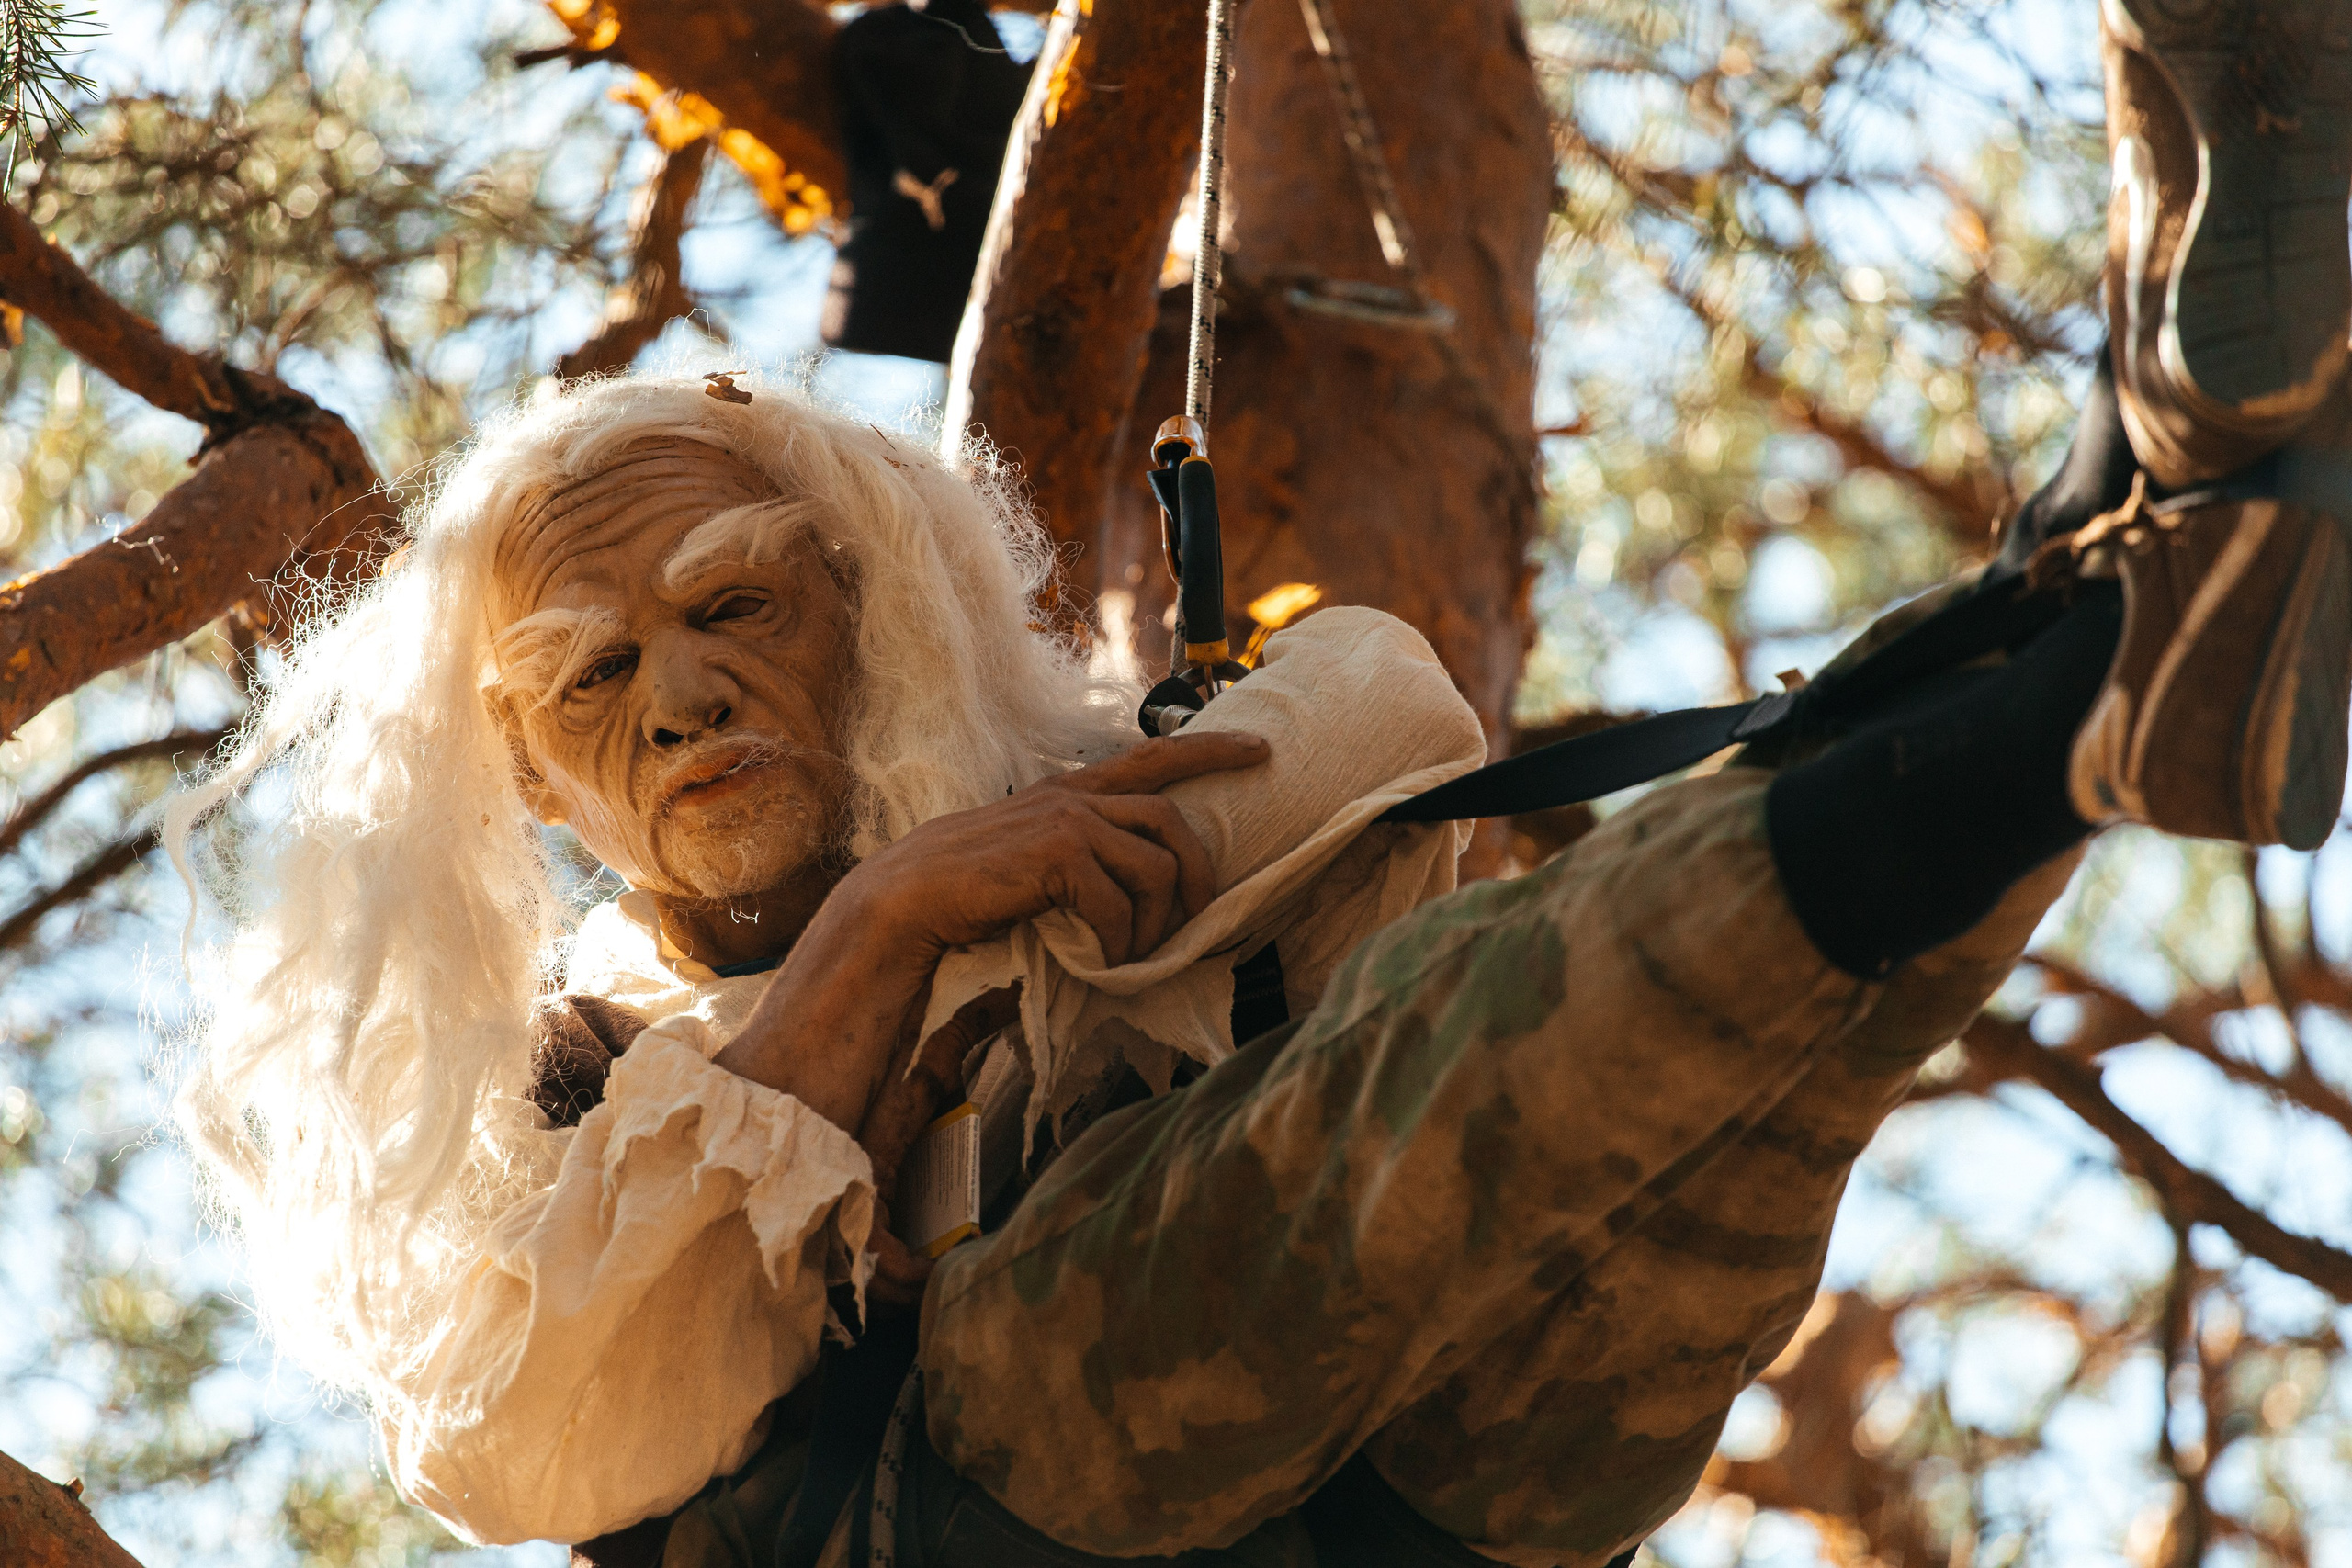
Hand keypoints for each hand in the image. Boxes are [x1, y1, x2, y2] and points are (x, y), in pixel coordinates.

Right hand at [842, 730, 1267, 967]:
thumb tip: (1132, 911)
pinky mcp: (1059, 852)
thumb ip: (1080, 869)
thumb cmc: (963, 898)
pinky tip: (1104, 963)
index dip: (1211, 749)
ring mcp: (1068, 819)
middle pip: (1174, 820)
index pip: (1155, 755)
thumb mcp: (1031, 869)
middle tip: (1196, 921)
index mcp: (1070, 795)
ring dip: (1155, 925)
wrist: (904, 904)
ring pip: (1159, 868)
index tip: (1261, 748)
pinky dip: (1122, 943)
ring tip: (1132, 958)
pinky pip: (1122, 904)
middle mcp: (1075, 797)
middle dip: (1199, 875)